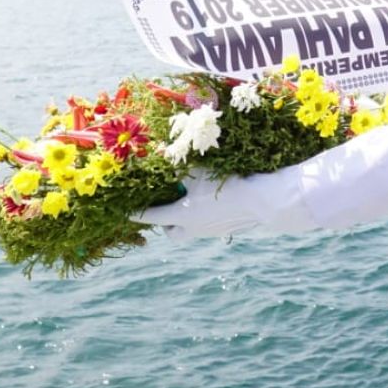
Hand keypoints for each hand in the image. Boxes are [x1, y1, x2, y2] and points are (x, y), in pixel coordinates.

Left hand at [137, 167, 316, 240]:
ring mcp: (212, 232)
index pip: (151, 216)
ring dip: (187, 219)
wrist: (262, 201)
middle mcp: (194, 229)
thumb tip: (160, 154)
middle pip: (172, 233)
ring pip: (192, 230)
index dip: (136, 213)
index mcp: (182, 215)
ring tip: (192, 200)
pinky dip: (206, 216)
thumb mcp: (197, 169)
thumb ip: (176, 164)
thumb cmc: (225, 181)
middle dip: (166, 223)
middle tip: (166, 207)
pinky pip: (210, 225)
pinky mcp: (228, 229)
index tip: (124, 212)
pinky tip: (215, 200)